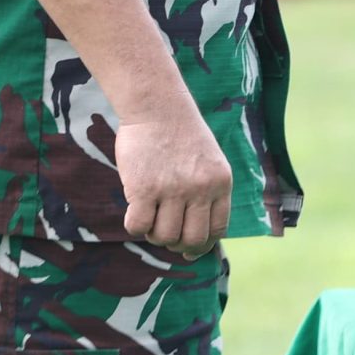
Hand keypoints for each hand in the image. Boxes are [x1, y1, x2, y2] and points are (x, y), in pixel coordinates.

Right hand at [118, 110, 231, 258]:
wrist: (157, 105)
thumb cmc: (180, 134)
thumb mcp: (208, 161)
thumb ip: (207, 192)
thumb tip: (195, 237)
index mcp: (220, 183)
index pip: (216, 230)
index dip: (202, 245)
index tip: (189, 249)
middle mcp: (200, 188)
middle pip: (192, 239)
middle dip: (177, 245)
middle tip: (165, 235)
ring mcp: (172, 189)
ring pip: (164, 236)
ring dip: (154, 234)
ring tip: (150, 217)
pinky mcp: (144, 188)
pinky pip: (138, 226)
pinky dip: (135, 226)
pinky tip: (134, 210)